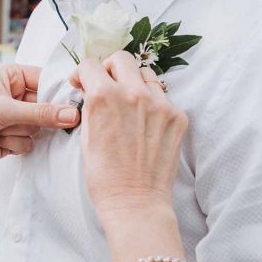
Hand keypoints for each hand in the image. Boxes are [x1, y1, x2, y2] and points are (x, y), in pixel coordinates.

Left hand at [0, 64, 79, 166]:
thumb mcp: (6, 109)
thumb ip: (42, 114)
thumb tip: (73, 116)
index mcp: (14, 76)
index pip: (48, 81)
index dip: (60, 95)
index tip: (73, 107)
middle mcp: (17, 95)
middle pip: (47, 110)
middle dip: (32, 121)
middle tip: (16, 121)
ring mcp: (15, 118)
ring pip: (37, 130)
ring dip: (17, 134)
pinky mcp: (11, 138)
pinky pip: (28, 144)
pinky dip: (11, 145)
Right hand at [70, 51, 187, 219]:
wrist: (135, 202)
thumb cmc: (104, 175)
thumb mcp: (85, 135)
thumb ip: (91, 105)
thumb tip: (92, 88)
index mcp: (104, 96)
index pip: (91, 64)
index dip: (84, 74)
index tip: (84, 83)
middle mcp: (133, 93)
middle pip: (121, 58)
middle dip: (110, 69)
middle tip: (108, 86)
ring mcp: (160, 104)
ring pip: (145, 74)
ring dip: (134, 84)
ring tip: (130, 106)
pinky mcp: (177, 116)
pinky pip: (163, 97)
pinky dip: (153, 104)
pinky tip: (145, 124)